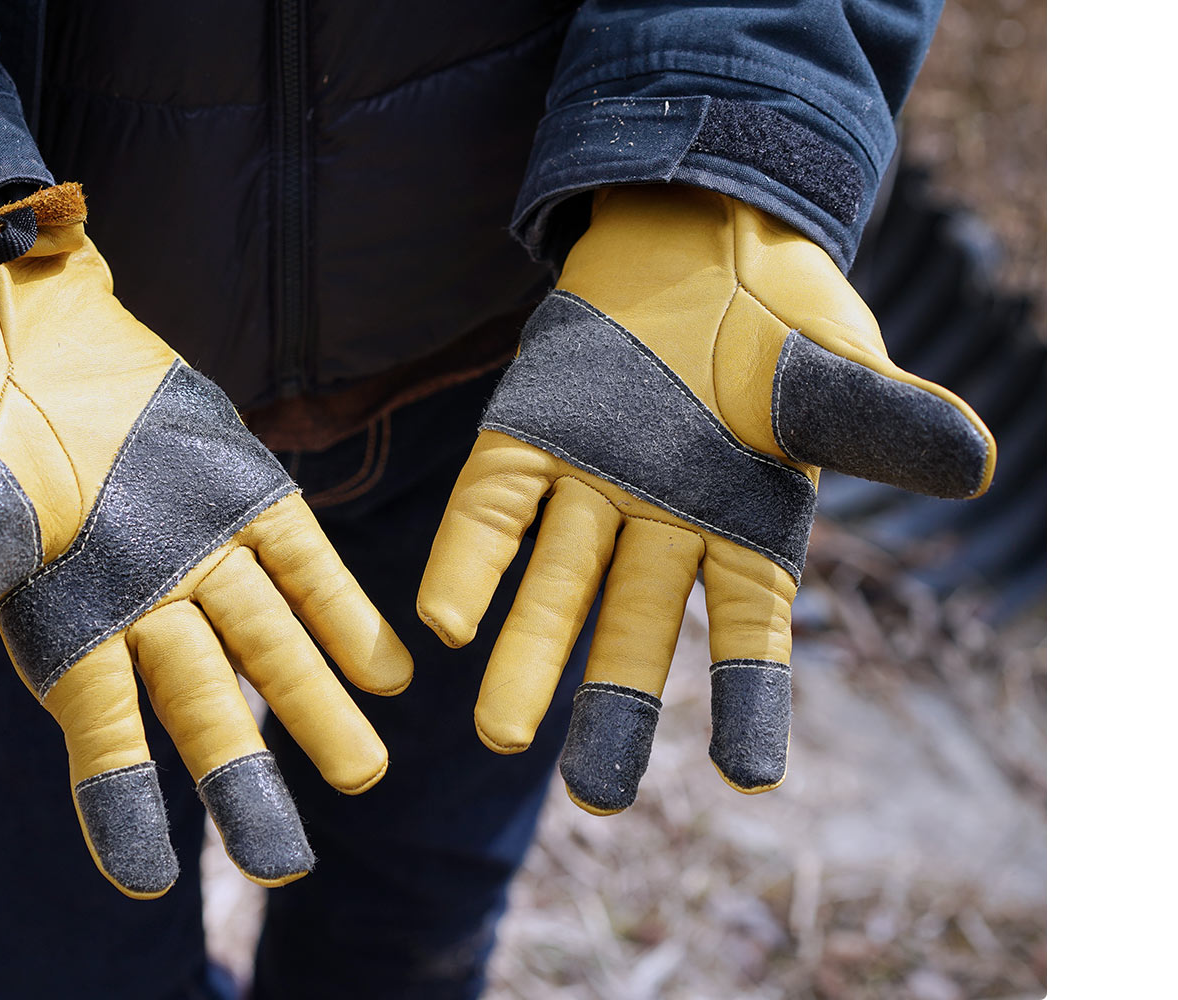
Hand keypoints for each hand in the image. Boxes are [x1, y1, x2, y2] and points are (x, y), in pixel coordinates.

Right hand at [0, 191, 412, 895]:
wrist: (27, 328)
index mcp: (71, 626)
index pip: (102, 733)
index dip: (123, 804)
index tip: (154, 882)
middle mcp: (147, 606)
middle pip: (204, 708)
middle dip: (245, 781)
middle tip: (285, 864)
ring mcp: (203, 553)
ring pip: (269, 644)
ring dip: (315, 704)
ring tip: (363, 770)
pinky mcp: (248, 494)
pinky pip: (303, 564)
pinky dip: (343, 614)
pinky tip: (386, 669)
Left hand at [417, 184, 993, 811]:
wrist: (696, 232)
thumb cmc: (780, 312)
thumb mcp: (835, 363)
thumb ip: (878, 418)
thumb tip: (971, 458)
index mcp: (741, 523)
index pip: (745, 629)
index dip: (749, 698)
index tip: (750, 780)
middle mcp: (657, 520)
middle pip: (632, 630)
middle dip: (614, 709)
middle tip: (596, 798)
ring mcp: (587, 482)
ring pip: (555, 585)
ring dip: (528, 654)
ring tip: (499, 730)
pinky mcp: (526, 436)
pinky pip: (495, 506)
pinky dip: (472, 558)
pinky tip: (444, 618)